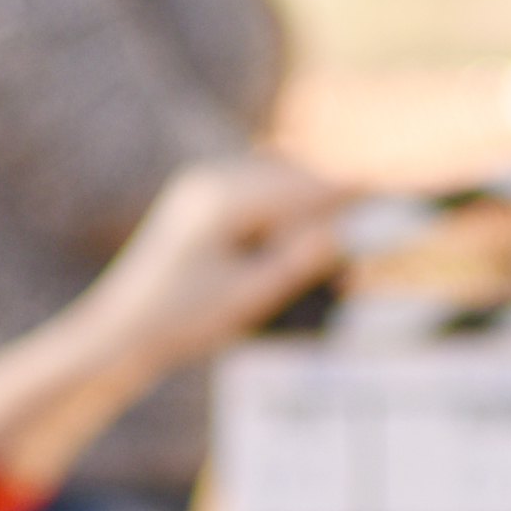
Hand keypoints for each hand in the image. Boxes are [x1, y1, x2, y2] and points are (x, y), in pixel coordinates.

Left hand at [0, 151, 355, 492]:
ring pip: (280, 184)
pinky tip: (297, 245)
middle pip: (295, 178)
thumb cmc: (180, 319)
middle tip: (363, 241)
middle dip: (331, 205)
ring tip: (333, 254)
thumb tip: (340, 232)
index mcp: (223, 198)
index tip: (389, 188)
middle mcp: (213, 180)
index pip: (303, 187)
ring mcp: (206, 188)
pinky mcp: (205, 205)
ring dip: (309, 210)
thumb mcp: (248, 294)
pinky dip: (286, 214)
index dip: (349, 190)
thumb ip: (295, 261)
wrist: (121, 332)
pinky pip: (261, 195)